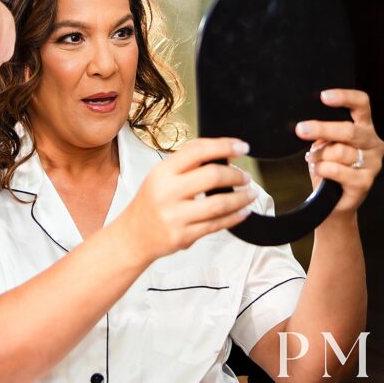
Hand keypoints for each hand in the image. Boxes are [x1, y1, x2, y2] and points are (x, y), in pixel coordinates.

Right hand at [117, 138, 254, 262]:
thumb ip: (187, 166)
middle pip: (212, 176)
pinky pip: (216, 225)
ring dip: (241, 198)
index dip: (224, 146)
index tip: (242, 147)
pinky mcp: (183, 236)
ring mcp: (175, 216)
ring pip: (219, 204)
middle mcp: (167, 192)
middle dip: (236, 175)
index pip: (197, 151)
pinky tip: (242, 212)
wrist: (133, 236)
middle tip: (245, 176)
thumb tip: (221, 154)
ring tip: (250, 194)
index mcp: (162, 172)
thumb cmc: (150, 204)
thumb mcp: (160, 177)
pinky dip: (234, 217)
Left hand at [296, 89, 383, 214]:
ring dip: (320, 156)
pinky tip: (320, 171)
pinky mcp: (365, 182)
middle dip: (322, 129)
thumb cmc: (329, 168)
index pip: (362, 104)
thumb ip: (325, 134)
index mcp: (365, 128)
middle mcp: (373, 143)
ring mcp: (373, 164)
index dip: (345, 97)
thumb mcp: (326, 145)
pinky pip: (338, 170)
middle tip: (301, 130)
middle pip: (349, 130)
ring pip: (340, 152)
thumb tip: (306, 126)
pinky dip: (324, 169)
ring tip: (314, 160)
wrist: (333, 203)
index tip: (324, 96)